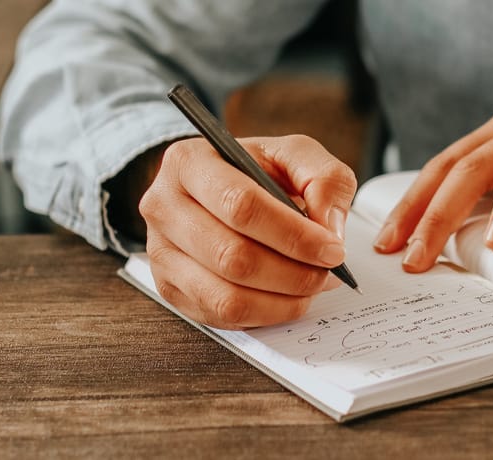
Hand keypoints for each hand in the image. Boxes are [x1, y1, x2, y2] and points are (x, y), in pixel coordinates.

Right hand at [139, 135, 356, 328]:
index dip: (293, 235)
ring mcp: (159, 252)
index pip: (241, 206)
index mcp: (189, 163)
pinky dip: (265, 314)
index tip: (333, 250)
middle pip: (232, 257)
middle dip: (293, 273)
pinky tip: (286, 297)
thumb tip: (328, 229)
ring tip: (311, 286)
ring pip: (226, 296)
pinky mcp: (169, 288)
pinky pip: (221, 317)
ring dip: (282, 300)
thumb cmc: (257, 171)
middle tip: (327, 273)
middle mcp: (164, 207)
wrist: (219, 189)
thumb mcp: (296, 155)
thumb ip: (324, 179)